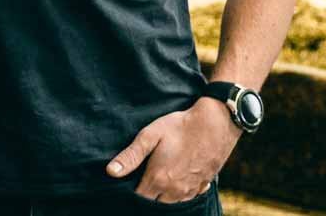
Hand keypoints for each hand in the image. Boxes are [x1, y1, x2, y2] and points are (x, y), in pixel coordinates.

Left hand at [106, 99, 236, 202]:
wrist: (215, 124)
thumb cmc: (179, 127)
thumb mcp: (150, 136)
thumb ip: (130, 156)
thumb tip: (110, 172)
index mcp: (159, 179)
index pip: (139, 197)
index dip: (131, 191)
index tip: (127, 181)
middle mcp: (175, 190)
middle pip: (155, 202)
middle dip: (146, 193)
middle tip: (142, 177)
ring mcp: (191, 189)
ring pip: (171, 201)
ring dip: (162, 194)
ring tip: (157, 177)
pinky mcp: (203, 185)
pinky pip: (187, 197)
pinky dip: (178, 192)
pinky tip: (175, 178)